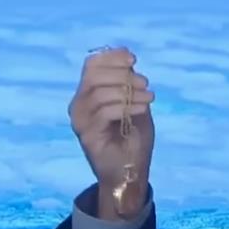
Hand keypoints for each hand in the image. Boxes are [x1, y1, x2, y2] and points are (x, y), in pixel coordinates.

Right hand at [68, 47, 154, 217]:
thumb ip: (129, 83)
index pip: (92, 65)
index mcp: (89, 94)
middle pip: (94, 76)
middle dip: (122, 75)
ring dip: (128, 92)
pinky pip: (103, 112)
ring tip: (149, 98)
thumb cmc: (134, 139)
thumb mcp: (135, 104)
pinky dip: (126, 107)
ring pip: (98, 92)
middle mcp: (79, 104)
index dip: (112, 57)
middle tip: (145, 83)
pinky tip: (142, 111)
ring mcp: (80, 119)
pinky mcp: (86, 134)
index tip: (133, 58)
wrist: (131, 172)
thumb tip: (127, 57)